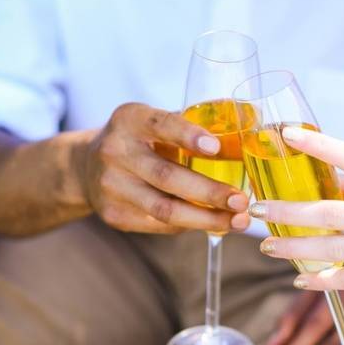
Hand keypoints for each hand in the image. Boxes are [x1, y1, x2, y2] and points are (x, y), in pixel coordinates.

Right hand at [77, 102, 249, 233]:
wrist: (87, 167)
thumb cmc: (142, 141)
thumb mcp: (157, 122)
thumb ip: (195, 124)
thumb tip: (256, 126)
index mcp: (131, 119)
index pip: (161, 124)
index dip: (188, 135)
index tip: (215, 147)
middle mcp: (115, 151)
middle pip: (167, 176)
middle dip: (209, 192)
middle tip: (242, 200)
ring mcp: (111, 186)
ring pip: (165, 209)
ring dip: (206, 219)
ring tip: (238, 221)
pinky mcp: (114, 214)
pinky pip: (160, 225)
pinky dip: (191, 225)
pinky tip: (215, 223)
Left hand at [250, 126, 343, 305]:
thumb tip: (326, 178)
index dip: (318, 146)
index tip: (285, 134)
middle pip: (332, 211)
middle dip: (288, 210)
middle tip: (257, 208)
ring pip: (334, 249)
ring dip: (295, 248)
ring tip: (266, 245)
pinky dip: (321, 281)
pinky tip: (299, 279)